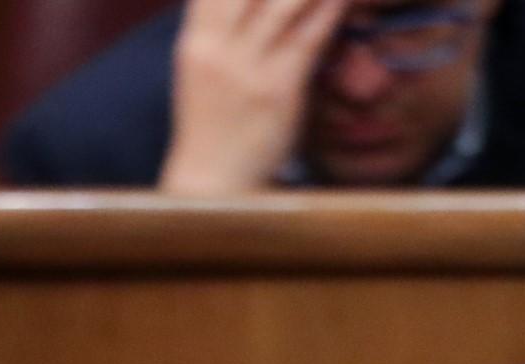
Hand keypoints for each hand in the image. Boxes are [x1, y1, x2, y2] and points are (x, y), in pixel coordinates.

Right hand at [159, 0, 349, 194]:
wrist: (212, 183)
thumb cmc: (212, 125)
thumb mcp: (200, 68)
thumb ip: (217, 27)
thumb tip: (241, 2)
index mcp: (196, 39)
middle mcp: (217, 47)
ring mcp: (248, 68)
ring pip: (283, 1)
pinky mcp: (278, 90)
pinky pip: (308, 37)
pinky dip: (328, 10)